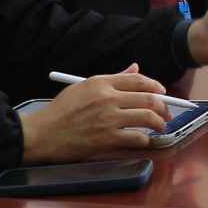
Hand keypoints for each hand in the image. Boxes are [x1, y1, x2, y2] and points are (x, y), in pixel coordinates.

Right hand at [18, 66, 168, 162]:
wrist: (40, 135)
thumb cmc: (60, 112)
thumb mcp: (82, 88)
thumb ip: (112, 78)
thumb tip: (135, 67)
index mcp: (100, 83)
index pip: (138, 80)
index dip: (156, 86)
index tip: (162, 93)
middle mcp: (107, 98)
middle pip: (149, 98)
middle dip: (163, 106)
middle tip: (166, 113)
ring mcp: (108, 119)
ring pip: (148, 117)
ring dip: (159, 122)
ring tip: (160, 126)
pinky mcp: (107, 138)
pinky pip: (137, 137)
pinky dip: (145, 139)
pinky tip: (144, 139)